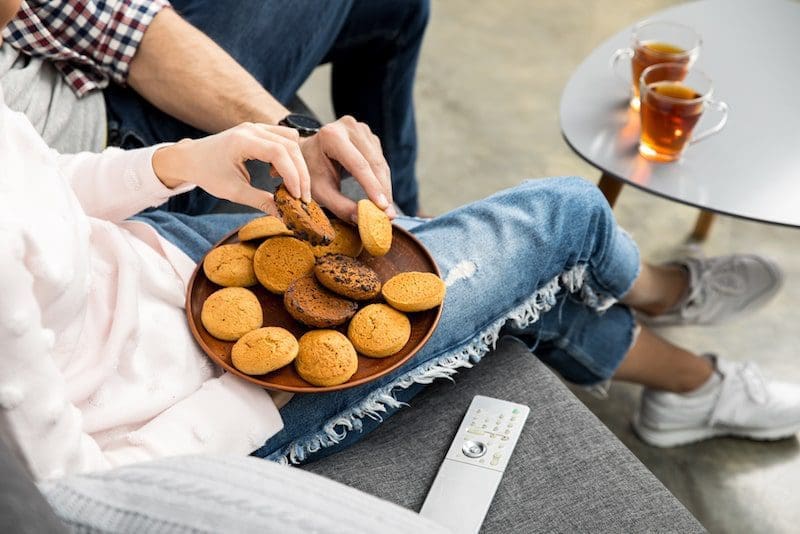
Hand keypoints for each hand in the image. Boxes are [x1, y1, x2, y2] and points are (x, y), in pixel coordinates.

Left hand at [152, 123, 310, 212]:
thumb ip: (260, 201)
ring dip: (296, 163)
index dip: (293, 175)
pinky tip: (277, 172)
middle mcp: (252, 129)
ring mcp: (256, 127)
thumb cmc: (207, 173)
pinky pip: (284, 138)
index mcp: (242, 141)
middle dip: (300, 173)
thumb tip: (283, 215)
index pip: (279, 153)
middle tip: (302, 196)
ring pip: (291, 140)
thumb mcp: (233, 191)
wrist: (190, 158)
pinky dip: (289, 156)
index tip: (297, 196)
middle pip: (290, 146)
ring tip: (290, 184)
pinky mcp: (259, 130)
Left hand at [300, 116, 396, 221]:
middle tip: (388, 215)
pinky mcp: (369, 136)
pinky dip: (382, 180)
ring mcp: (361, 129)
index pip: (358, 164)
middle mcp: (349, 127)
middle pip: (373, 163)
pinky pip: (381, 161)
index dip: (373, 187)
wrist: (307, 151)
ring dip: (385, 187)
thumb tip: (361, 219)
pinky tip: (382, 195)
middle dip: (382, 191)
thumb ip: (339, 205)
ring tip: (387, 210)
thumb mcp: (319, 190)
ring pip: (381, 163)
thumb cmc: (310, 170)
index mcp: (332, 135)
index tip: (383, 207)